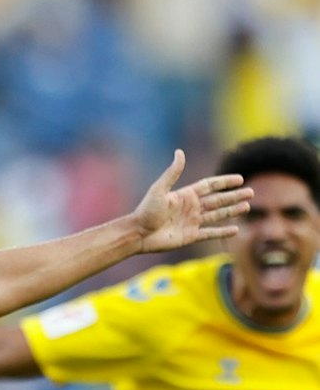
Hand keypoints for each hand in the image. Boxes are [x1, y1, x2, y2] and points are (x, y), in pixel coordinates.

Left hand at [134, 150, 252, 252]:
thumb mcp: (159, 190)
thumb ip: (172, 173)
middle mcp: (191, 208)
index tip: (240, 179)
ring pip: (217, 215)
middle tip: (252, 192)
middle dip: (234, 196)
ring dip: (232, 211)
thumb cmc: (146, 211)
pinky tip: (235, 229)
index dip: (224, 182)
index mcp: (186, 195)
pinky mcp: (190, 236)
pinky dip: (222, 232)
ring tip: (247, 206)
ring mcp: (192, 222)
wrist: (138, 234)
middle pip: (218, 200)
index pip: (210, 186)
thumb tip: (180, 152)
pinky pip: (210, 233)